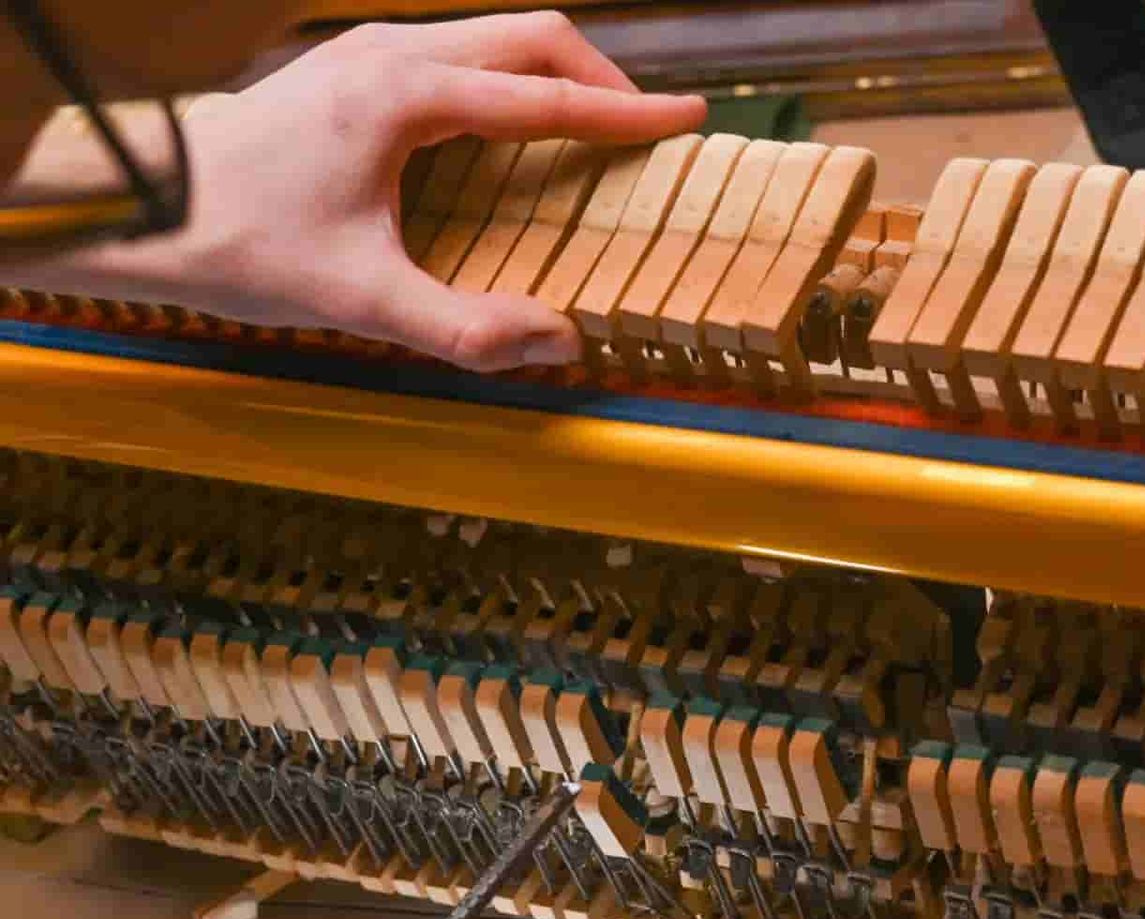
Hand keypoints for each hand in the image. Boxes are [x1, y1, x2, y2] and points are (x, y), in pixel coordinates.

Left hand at [8, 12, 705, 369]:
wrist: (142, 208)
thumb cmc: (241, 244)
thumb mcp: (362, 302)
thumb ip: (468, 331)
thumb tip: (557, 342)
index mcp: (406, 97)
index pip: (546, 98)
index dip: (626, 114)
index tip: (687, 118)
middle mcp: (393, 53)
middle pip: (533, 35)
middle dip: (603, 78)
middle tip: (650, 127)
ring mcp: (370, 50)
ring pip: (497, 33)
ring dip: (557, 73)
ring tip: (596, 129)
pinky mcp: (354, 65)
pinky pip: (462, 50)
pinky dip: (512, 78)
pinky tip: (517, 131)